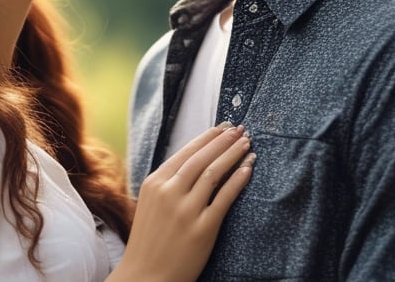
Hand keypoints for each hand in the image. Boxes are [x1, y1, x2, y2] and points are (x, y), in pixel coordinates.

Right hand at [107, 125, 254, 281]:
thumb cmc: (149, 242)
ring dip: (233, 155)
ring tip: (247, 145)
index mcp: (154, 184)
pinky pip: (225, 198)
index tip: (223, 128)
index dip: (207, 138)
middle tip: (240, 130)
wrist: (145, 276)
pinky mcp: (202, 228)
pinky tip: (248, 169)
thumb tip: (193, 163)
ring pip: (214, 174)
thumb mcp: (150, 204)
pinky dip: (238, 181)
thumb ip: (167, 184)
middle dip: (223, 141)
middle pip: (201, 159)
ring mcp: (186, 210)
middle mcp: (168, 193)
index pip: (185, 153)